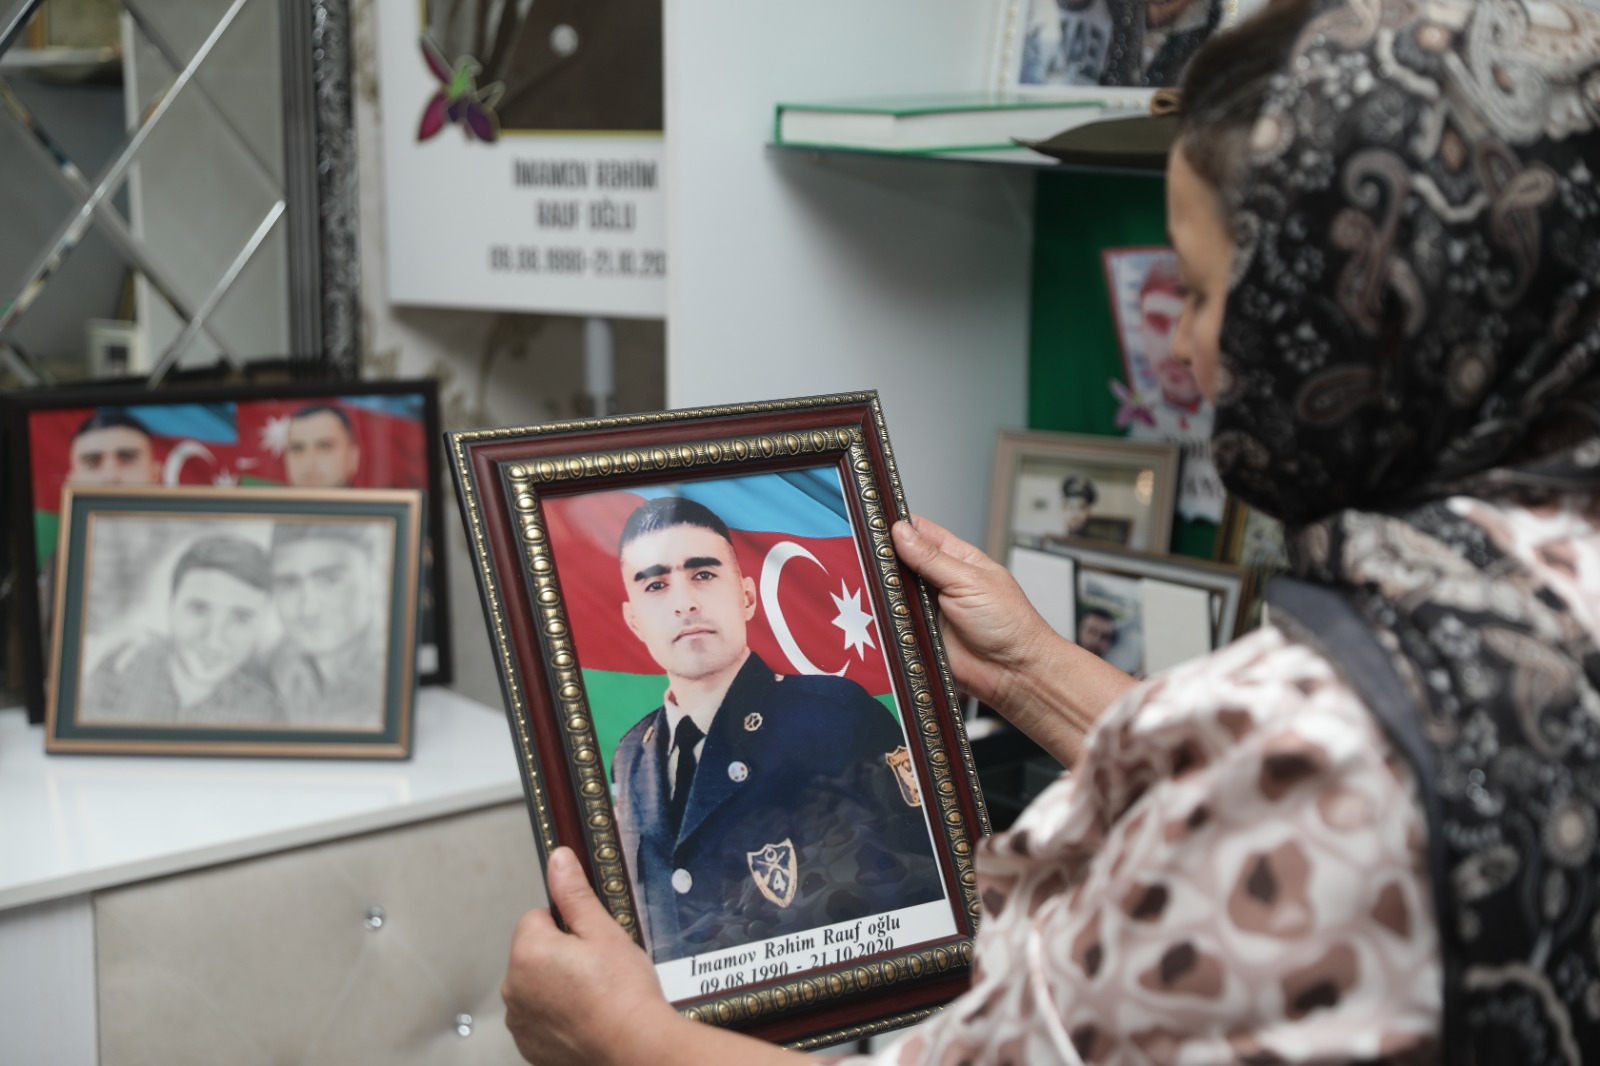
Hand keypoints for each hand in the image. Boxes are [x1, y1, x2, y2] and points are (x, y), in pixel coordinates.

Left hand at [502, 847, 681, 1065]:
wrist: (635, 1047)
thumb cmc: (623, 994)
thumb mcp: (603, 931)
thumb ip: (574, 893)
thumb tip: (558, 860)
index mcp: (528, 952)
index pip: (537, 918)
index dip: (568, 926)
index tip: (590, 943)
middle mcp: (514, 987)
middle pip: (534, 953)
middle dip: (560, 955)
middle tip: (597, 969)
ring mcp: (519, 1020)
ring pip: (536, 985)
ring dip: (557, 986)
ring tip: (594, 995)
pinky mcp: (529, 1044)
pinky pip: (538, 1017)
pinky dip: (557, 1016)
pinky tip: (585, 1016)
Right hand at [893, 515, 1136, 764]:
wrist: (1013, 674)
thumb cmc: (1010, 625)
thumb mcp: (969, 581)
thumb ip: (932, 558)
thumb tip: (901, 531)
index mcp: (956, 559)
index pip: (921, 532)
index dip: (899, 524)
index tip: (874, 520)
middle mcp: (939, 582)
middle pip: (900, 562)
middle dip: (884, 558)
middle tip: (866, 554)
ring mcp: (926, 609)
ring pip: (892, 592)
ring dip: (883, 589)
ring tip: (873, 583)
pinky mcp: (917, 635)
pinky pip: (892, 623)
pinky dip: (883, 618)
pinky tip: (876, 611)